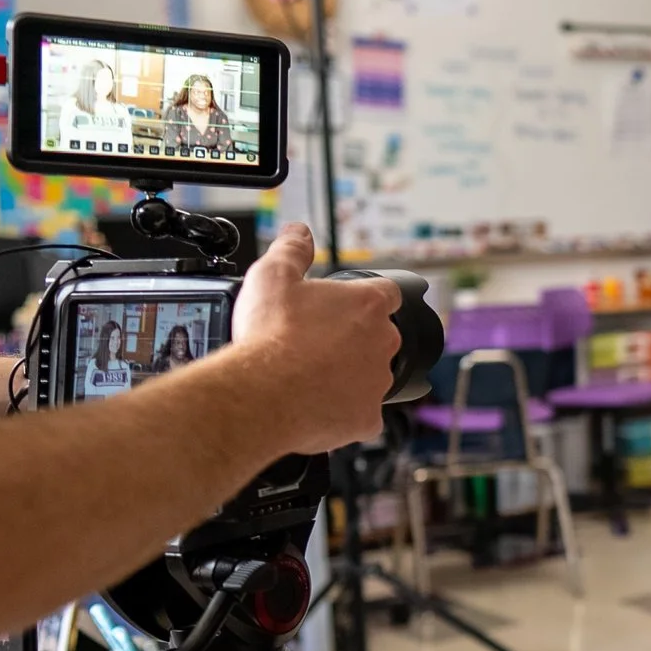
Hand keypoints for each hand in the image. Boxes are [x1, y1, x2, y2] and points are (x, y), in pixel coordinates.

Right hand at [230, 225, 401, 452]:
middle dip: (353, 339)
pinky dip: (342, 411)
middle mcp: (383, 342)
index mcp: (367, 304)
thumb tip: (299, 232)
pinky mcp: (368, 418)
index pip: (388, 293)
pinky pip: (361, 414)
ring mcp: (378, 382)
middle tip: (316, 344)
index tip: (353, 305)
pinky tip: (316, 406)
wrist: (262, 393)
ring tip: (310, 376)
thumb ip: (292, 249)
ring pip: (370, 376)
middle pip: (379, 336)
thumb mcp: (273, 276)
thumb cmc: (271, 336)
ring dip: (348, 375)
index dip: (369, 297)